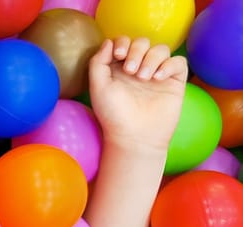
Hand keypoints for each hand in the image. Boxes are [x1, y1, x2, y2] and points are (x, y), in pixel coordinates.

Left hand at [88, 37, 187, 151]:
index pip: (124, 42)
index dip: (122, 42)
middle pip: (142, 42)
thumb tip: (108, 41)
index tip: (119, 55)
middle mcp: (138, 68)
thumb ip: (98, 62)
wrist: (135, 135)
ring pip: (160, 49)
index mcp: (119, 67)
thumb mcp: (98, 86)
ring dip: (151, 59)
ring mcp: (157, 74)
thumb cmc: (113, 114)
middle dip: (136, 51)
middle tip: (130, 71)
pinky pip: (178, 62)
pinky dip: (169, 65)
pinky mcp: (174, 81)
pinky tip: (158, 78)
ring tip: (143, 78)